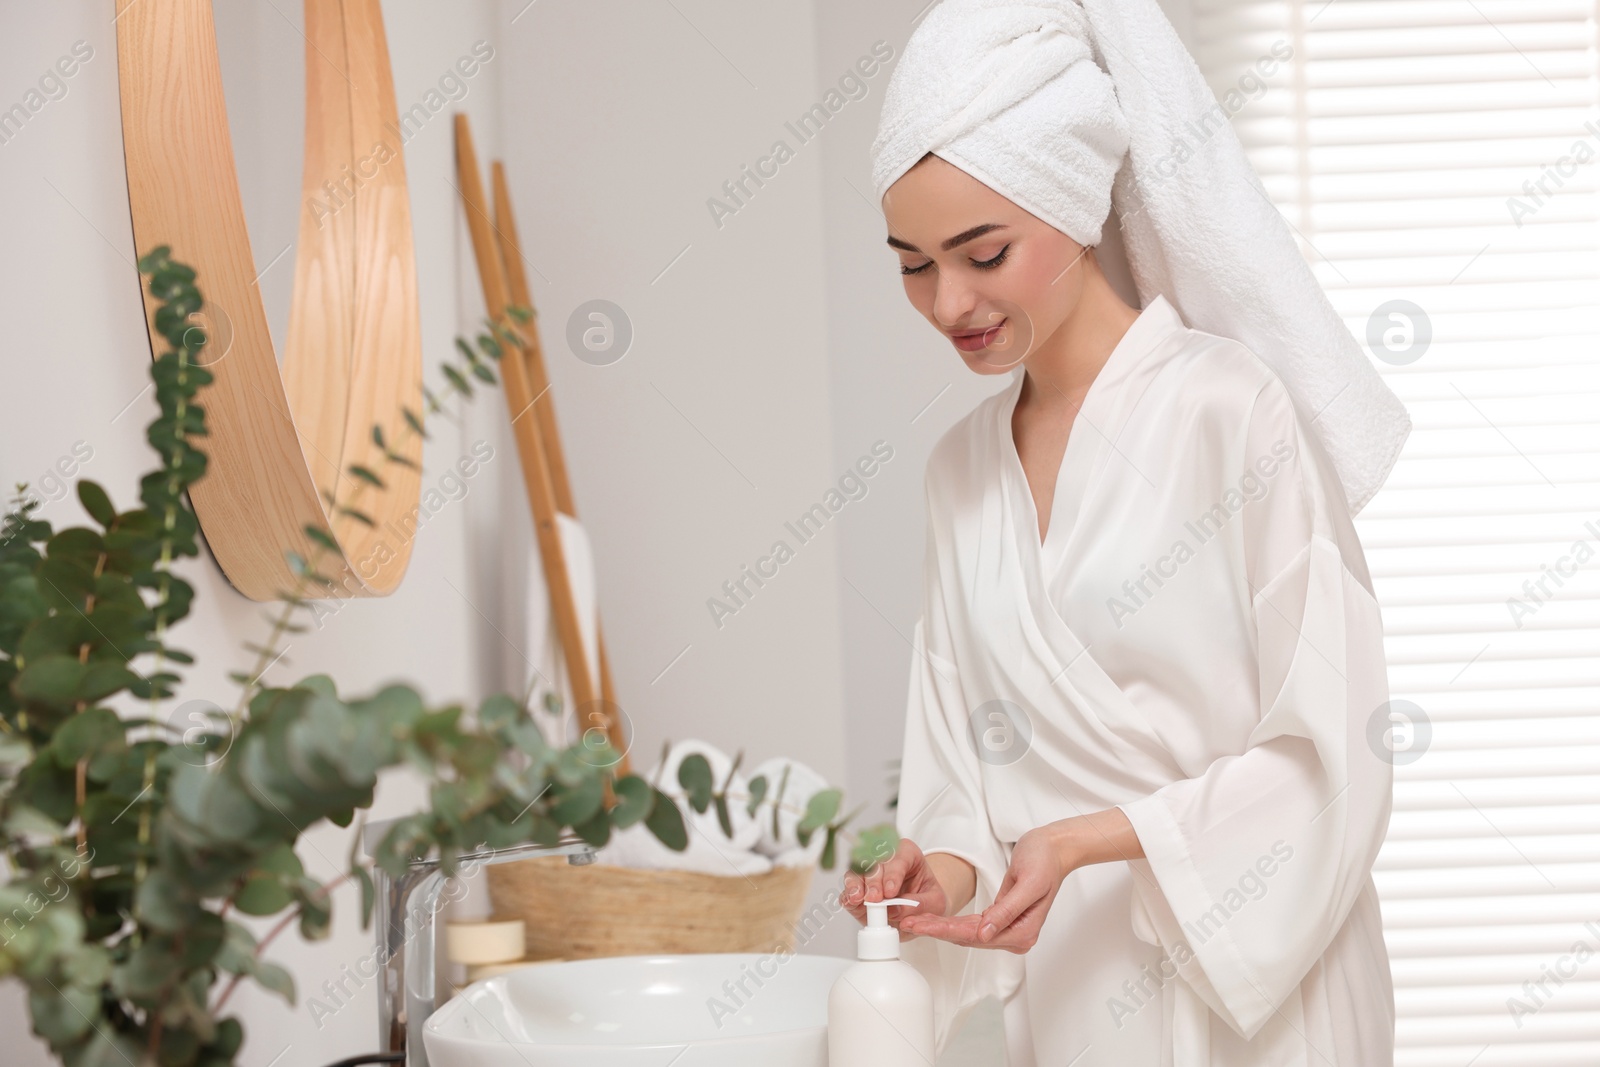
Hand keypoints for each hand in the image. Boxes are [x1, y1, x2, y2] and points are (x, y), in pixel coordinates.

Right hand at [841, 837, 948, 938]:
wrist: (918, 911)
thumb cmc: (927, 900)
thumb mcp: (935, 903)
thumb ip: (918, 905)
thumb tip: (894, 910)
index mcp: (908, 854)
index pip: (899, 857)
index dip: (893, 874)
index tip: (891, 891)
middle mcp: (885, 859)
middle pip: (875, 861)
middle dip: (874, 881)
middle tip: (876, 898)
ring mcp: (869, 874)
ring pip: (857, 870)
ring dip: (856, 884)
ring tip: (858, 898)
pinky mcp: (857, 889)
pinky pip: (848, 887)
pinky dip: (848, 894)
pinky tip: (851, 901)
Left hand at [898, 823, 1074, 952]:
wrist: (1054, 849)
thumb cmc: (1044, 861)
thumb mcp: (1027, 883)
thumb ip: (1006, 911)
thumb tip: (984, 934)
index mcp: (1023, 932)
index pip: (976, 936)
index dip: (946, 931)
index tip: (923, 926)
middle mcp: (1016, 936)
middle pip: (969, 937)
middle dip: (938, 930)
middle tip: (910, 924)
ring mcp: (1008, 929)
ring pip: (967, 933)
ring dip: (941, 928)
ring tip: (915, 922)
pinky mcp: (1001, 918)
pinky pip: (972, 925)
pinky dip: (952, 922)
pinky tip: (935, 921)